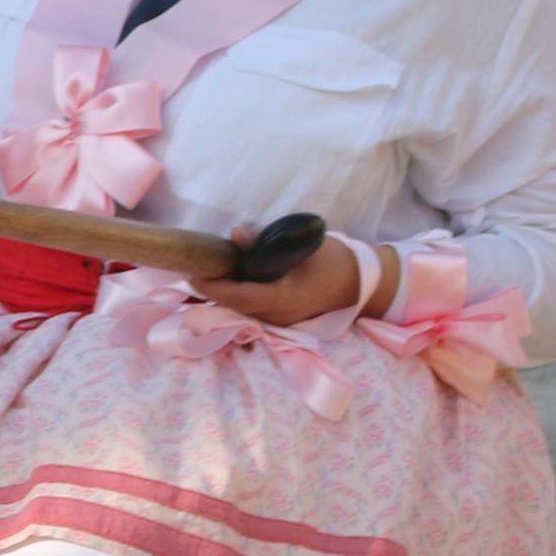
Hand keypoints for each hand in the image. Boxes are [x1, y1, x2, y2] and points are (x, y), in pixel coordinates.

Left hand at [196, 236, 370, 327]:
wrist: (362, 282)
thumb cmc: (333, 260)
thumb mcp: (301, 245)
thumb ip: (265, 241)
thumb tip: (235, 234)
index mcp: (283, 298)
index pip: (235, 297)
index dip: (210, 285)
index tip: (193, 268)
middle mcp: (278, 316)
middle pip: (232, 305)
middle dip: (211, 286)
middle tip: (197, 263)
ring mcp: (280, 321)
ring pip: (240, 308)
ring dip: (223, 290)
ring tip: (210, 267)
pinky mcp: (281, 319)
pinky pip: (251, 309)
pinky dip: (237, 294)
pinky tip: (231, 277)